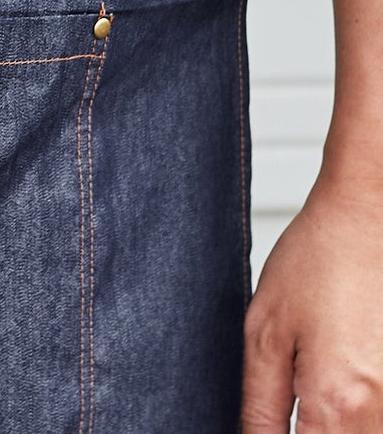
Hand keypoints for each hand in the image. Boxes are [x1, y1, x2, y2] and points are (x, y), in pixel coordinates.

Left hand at [242, 172, 382, 429]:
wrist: (369, 217)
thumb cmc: (318, 262)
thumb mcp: (264, 331)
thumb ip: (260, 406)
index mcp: (337, 406)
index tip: (270, 429)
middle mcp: (382, 415)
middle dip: (313, 433)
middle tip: (294, 406)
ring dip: (337, 426)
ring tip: (317, 389)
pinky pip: (380, 418)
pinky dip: (364, 416)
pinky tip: (346, 385)